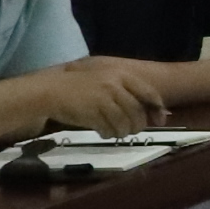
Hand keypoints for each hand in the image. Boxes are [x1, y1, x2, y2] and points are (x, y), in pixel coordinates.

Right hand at [37, 57, 165, 137]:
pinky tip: (102, 132)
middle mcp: (115, 84)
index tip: (160, 121)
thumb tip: (155, 112)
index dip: (157, 109)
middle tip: (129, 131)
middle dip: (137, 126)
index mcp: (121, 75)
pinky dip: (109, 134)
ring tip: (114, 132)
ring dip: (122, 132)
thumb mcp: (105, 82)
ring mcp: (104, 97)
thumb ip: (127, 93)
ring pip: (125, 123)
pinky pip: (110, 128)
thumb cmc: (79, 87)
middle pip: (138, 112)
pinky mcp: (93, 111)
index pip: (150, 93)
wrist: (50, 90)